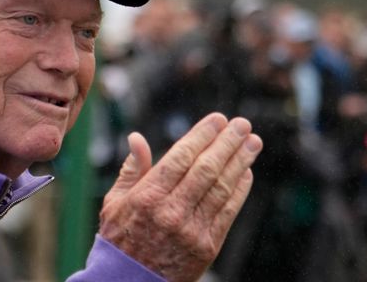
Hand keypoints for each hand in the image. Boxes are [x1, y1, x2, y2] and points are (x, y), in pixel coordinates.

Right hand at [99, 113, 261, 280]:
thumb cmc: (119, 240)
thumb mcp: (114, 202)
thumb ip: (131, 170)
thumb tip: (137, 138)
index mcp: (147, 197)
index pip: (181, 157)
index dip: (202, 135)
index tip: (218, 120)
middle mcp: (171, 212)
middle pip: (206, 169)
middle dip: (227, 143)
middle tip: (242, 124)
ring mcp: (191, 230)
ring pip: (222, 188)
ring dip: (240, 162)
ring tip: (252, 142)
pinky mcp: (207, 247)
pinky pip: (228, 212)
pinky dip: (240, 190)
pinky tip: (246, 172)